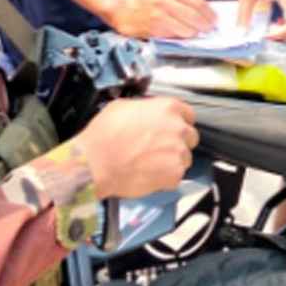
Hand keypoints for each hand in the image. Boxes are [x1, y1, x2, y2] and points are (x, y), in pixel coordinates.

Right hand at [75, 96, 198, 198]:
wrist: (95, 163)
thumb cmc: (104, 135)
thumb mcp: (123, 107)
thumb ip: (145, 109)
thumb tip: (148, 113)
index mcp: (168, 108)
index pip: (188, 115)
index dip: (179, 123)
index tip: (171, 130)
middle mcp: (177, 128)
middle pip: (190, 137)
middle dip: (178, 143)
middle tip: (159, 149)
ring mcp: (178, 152)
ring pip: (185, 158)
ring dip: (172, 161)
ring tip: (151, 164)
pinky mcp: (174, 174)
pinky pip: (176, 177)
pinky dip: (166, 178)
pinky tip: (149, 174)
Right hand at [103, 0, 213, 39]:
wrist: (123, 7)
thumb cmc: (147, 0)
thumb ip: (183, 0)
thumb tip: (203, 13)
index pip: (197, 2)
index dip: (209, 13)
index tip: (215, 19)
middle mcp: (165, 2)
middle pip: (194, 17)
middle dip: (205, 25)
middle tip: (210, 29)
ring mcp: (159, 16)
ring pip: (186, 29)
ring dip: (195, 33)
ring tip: (198, 33)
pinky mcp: (154, 30)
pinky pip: (175, 36)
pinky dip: (182, 37)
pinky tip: (184, 36)